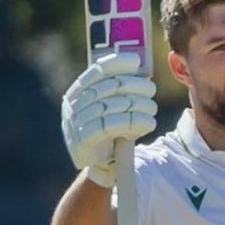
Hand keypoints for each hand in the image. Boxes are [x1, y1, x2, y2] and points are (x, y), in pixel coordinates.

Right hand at [61, 52, 156, 186]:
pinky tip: (148, 122)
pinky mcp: (82, 141)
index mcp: (76, 92)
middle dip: (133, 86)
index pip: (96, 71)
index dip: (117, 63)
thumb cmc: (109, 129)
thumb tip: (138, 66)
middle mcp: (73, 105)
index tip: (136, 62)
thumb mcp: (109, 106)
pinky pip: (111, 126)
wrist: (100, 163)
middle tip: (151, 89)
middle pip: (108, 87)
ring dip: (137, 105)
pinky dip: (133, 122)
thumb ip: (117, 89)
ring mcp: (75, 123)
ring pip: (112, 106)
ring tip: (152, 108)